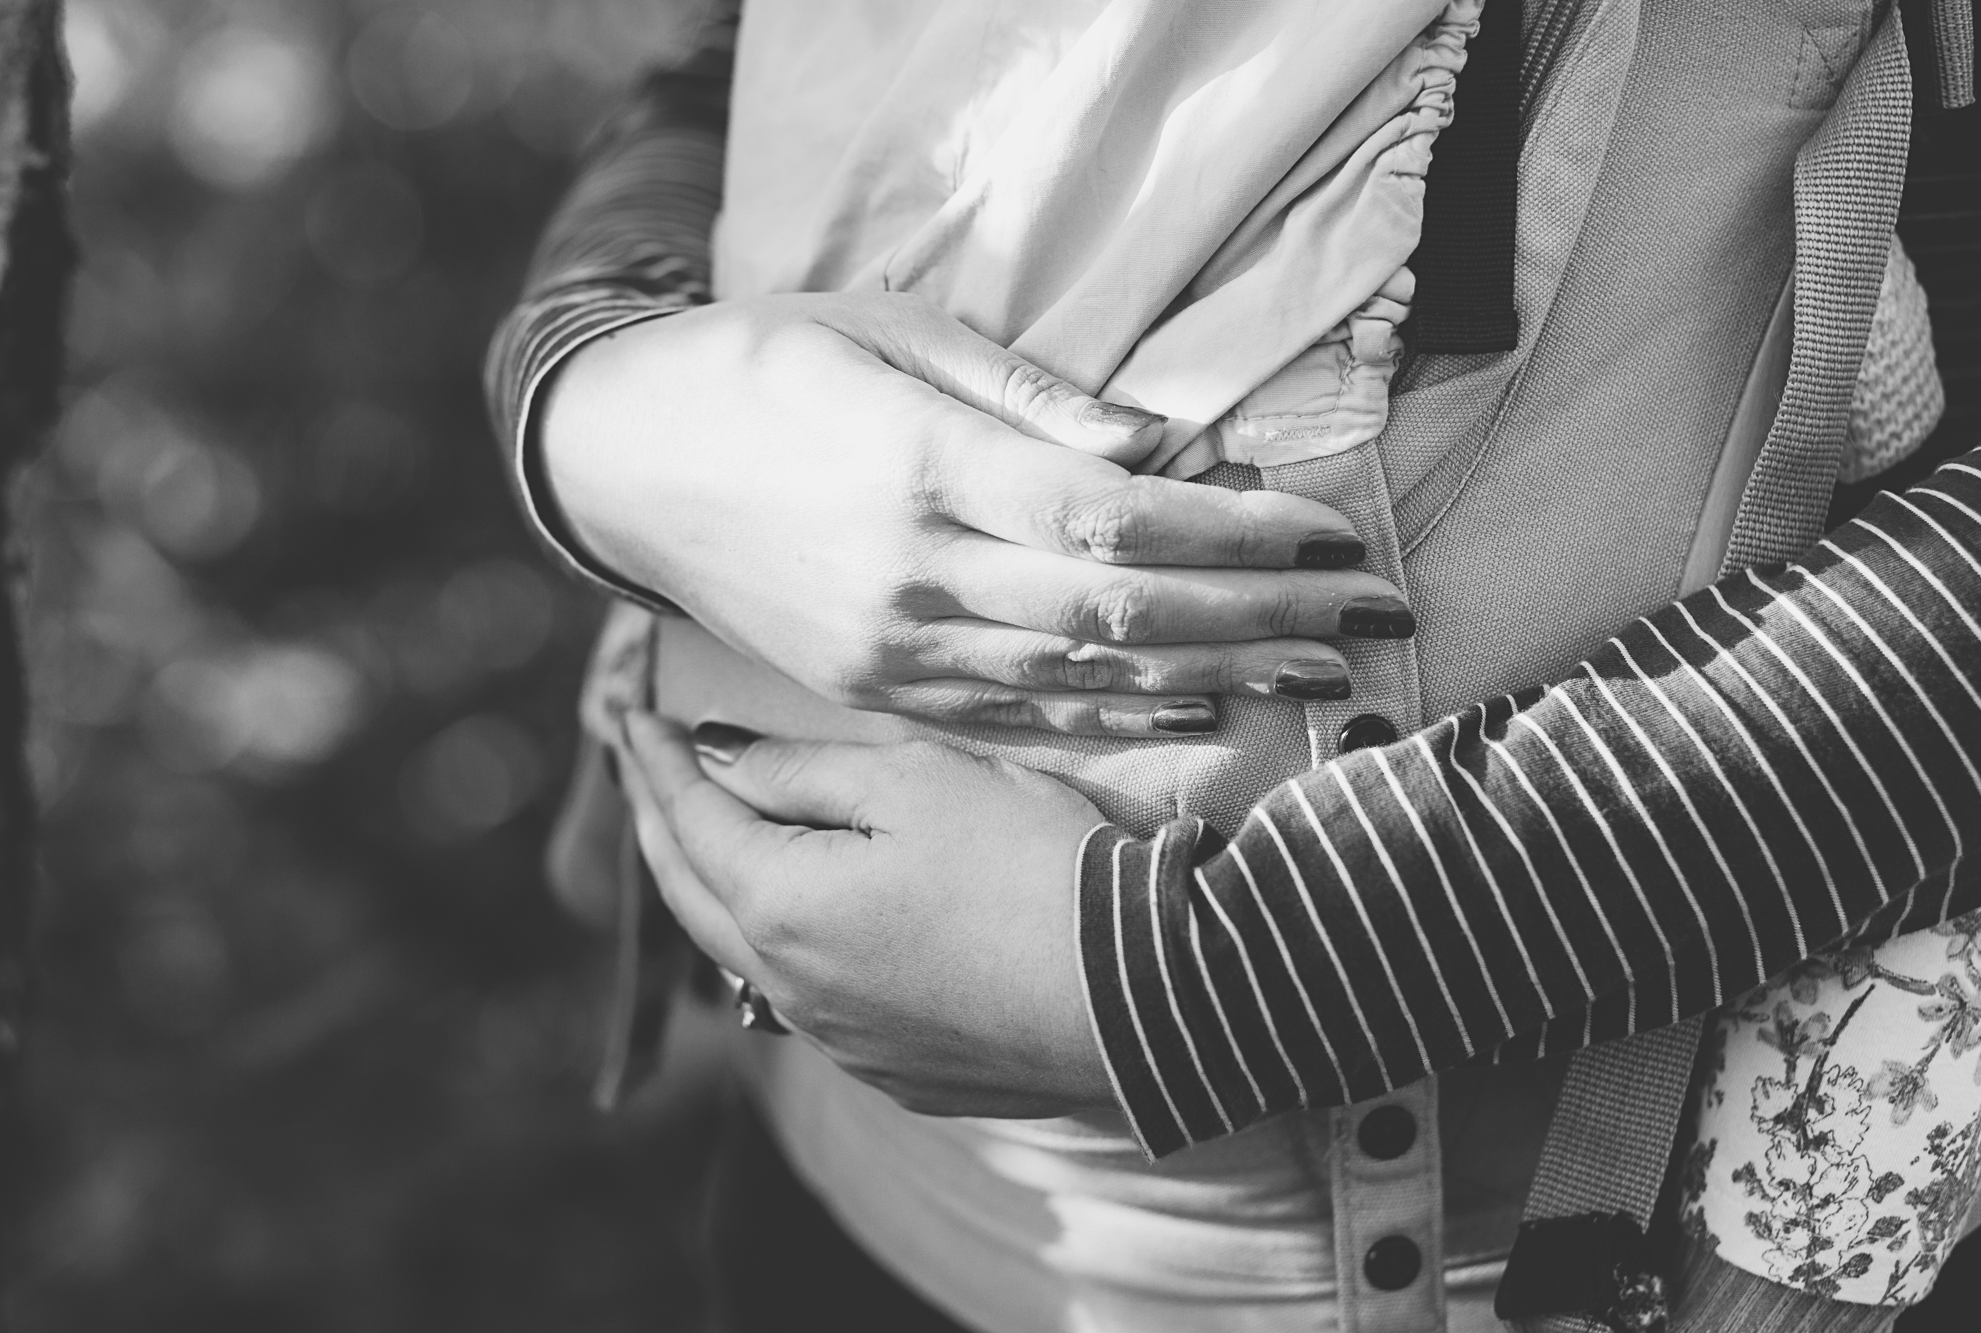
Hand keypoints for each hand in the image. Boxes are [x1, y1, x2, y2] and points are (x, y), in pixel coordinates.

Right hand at [542, 291, 1411, 737]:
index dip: (1236, 535)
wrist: (625, 464)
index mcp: (920, 468)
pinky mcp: (876, 690)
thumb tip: (1151, 445)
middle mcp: (913, 576)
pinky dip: (1112, 722)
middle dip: (1264, 617)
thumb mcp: (879, 329)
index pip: (1115, 517)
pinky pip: (1014, 719)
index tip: (1328, 534)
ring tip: (1320, 677)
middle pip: (1122, 609)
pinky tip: (1192, 716)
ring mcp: (893, 650)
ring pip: (1083, 679)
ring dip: (1215, 678)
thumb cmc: (758, 365)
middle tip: (1373, 618)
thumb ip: (1019, 393)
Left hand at [612, 711, 1114, 1117]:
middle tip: (641, 771)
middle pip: (694, 896)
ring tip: (706, 839)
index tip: (631, 716)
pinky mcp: (898, 1072)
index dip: (655, 764)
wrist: (1145, 995)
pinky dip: (780, 946)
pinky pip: (809, 1001)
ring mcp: (844, 1041)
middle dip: (660, 826)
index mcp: (781, 906)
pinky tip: (800, 924)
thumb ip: (802, 770)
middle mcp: (792, 988)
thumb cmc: (1030, 868)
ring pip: (745, 957)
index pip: (690, 821)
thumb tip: (722, 760)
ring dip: (714, 890)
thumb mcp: (914, 781)